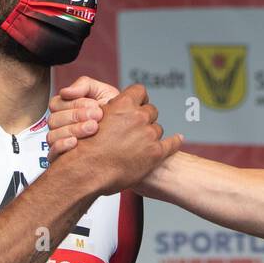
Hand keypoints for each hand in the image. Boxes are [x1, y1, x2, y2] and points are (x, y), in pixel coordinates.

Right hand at [47, 75, 119, 156]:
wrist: (126, 130)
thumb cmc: (112, 110)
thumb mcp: (102, 92)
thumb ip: (84, 85)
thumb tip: (65, 91)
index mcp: (64, 107)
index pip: (56, 104)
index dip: (75, 104)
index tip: (96, 105)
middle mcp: (59, 124)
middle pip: (54, 120)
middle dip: (77, 116)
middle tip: (98, 116)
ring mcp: (59, 140)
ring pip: (52, 135)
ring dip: (73, 130)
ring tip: (93, 128)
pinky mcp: (62, 156)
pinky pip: (52, 153)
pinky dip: (61, 146)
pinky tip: (76, 142)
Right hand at [56, 83, 182, 195]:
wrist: (86, 170)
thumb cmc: (86, 147)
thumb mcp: (94, 118)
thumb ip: (111, 110)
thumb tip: (116, 106)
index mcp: (123, 104)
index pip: (140, 91)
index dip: (139, 99)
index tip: (138, 104)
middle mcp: (139, 117)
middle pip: (151, 111)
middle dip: (145, 119)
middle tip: (135, 130)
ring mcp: (149, 135)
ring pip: (157, 129)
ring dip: (150, 134)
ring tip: (138, 145)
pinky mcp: (156, 153)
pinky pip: (172, 144)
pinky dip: (175, 142)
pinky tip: (177, 139)